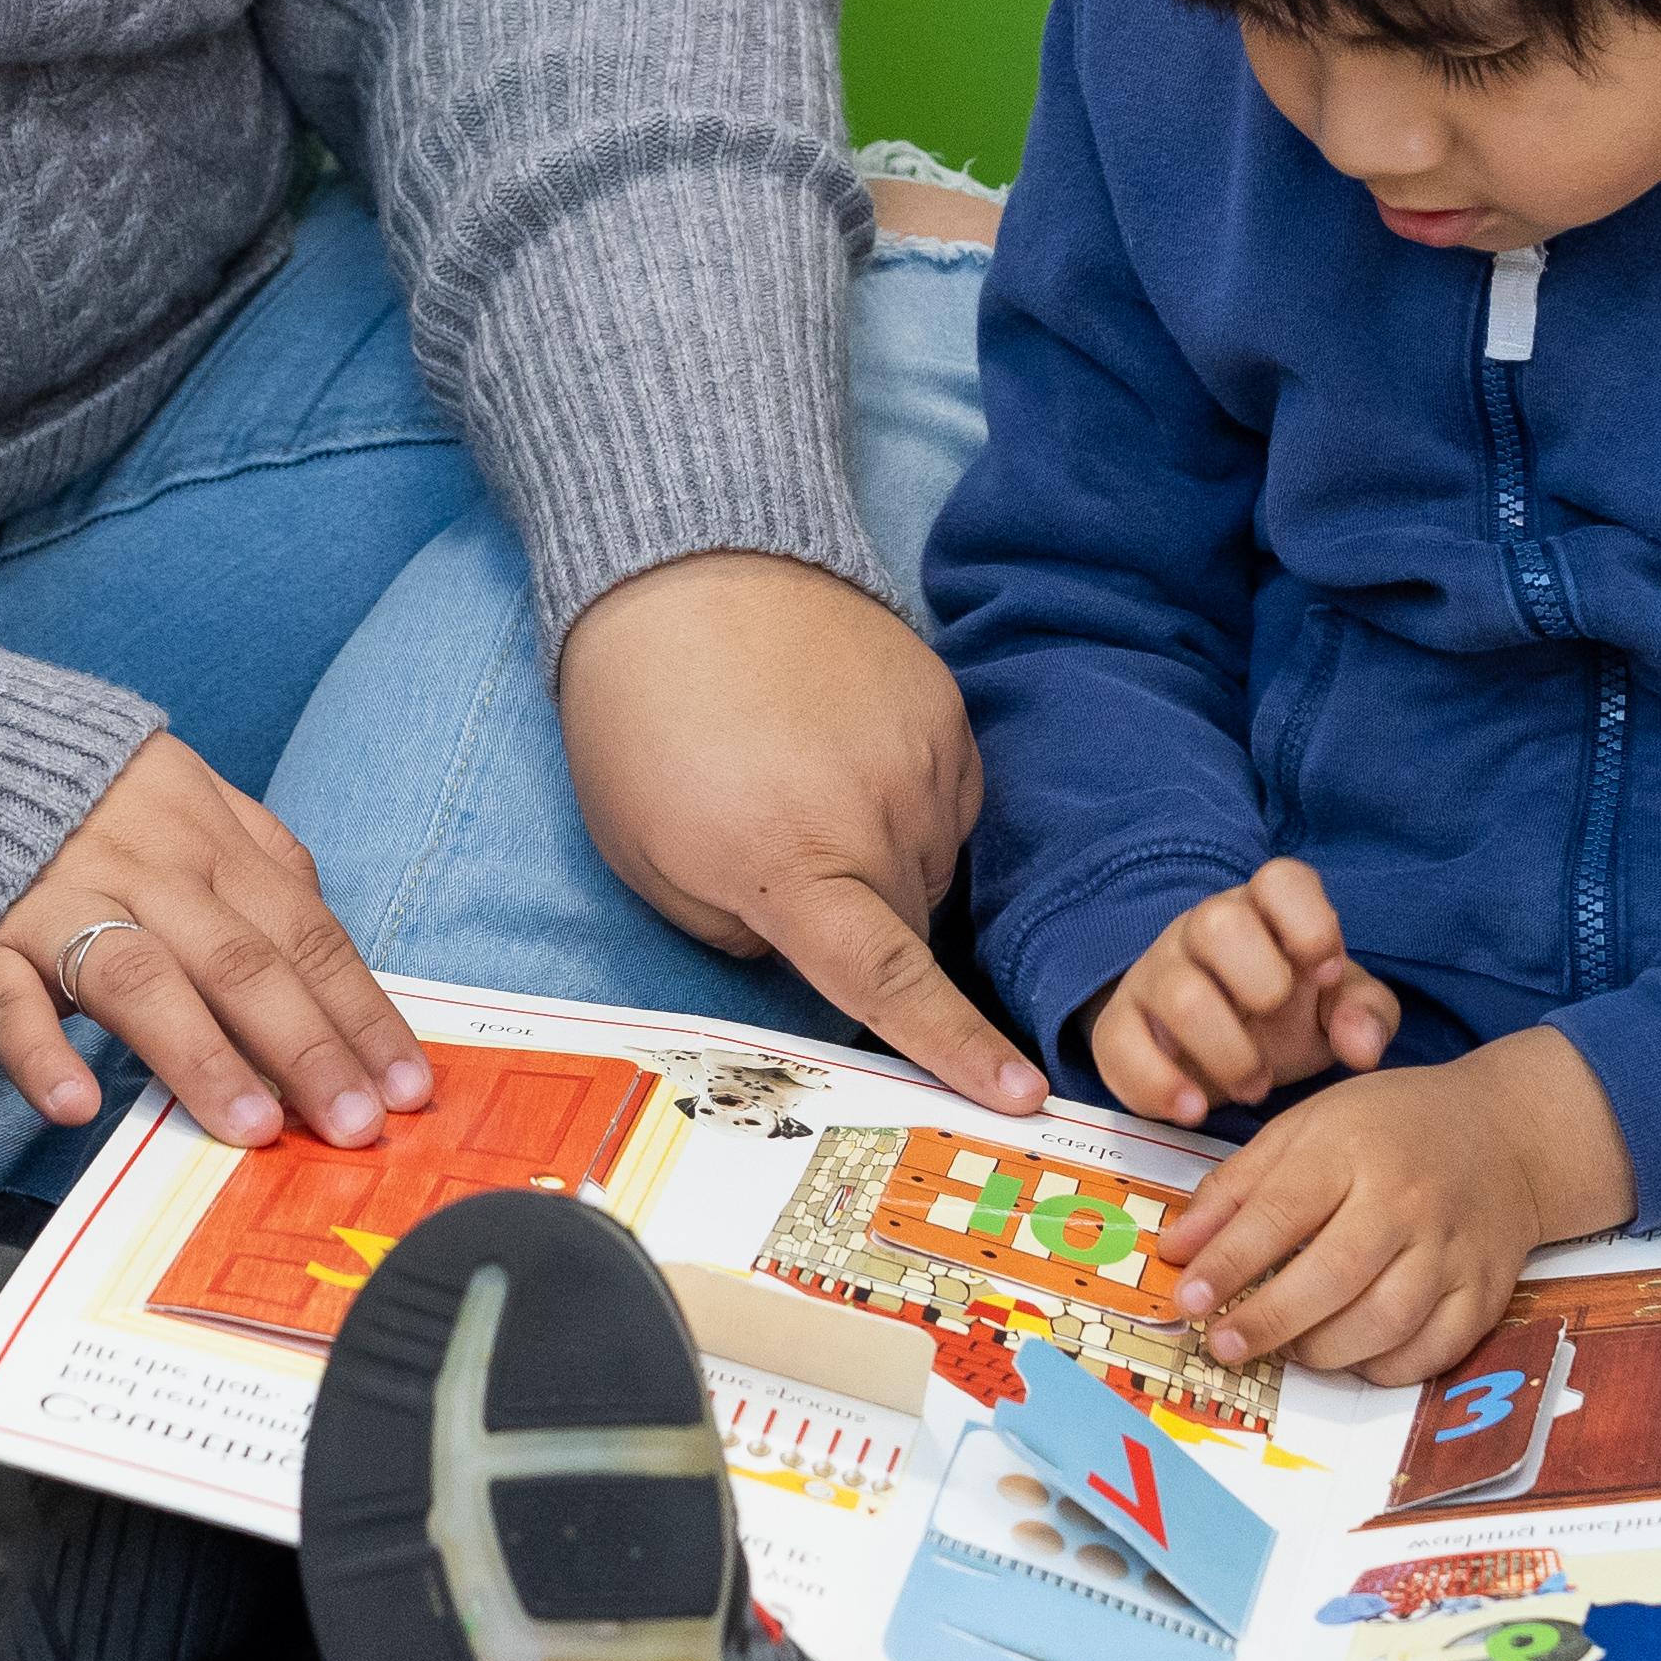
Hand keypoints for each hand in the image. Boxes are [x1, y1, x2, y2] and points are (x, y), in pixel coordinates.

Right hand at [0, 737, 435, 1151]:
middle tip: (356, 1126)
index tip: (409, 1087)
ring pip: (140, 978)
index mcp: (202, 833)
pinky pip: (6, 997)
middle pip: (242, 959)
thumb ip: (251, 851)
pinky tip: (74, 1103)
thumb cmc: (63, 784)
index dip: (359, 1011)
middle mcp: (141, 865)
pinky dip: (39, 1049)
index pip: (302, 931)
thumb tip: (321, 917)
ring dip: (201, 1055)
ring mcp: (53, 901)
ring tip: (250, 1128)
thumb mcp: (176, 787)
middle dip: (310, 1047)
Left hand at [554, 548, 1043, 1115]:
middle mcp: (876, 815)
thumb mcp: (649, 857)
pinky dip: (904, 803)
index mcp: (793, 864)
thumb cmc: (640, 722)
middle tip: (781, 867)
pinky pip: (949, 800)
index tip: (1020, 1095)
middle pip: (909, 924)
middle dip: (858, 926)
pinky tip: (838, 758)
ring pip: (931, 862)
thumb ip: (739, 932)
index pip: (890, 981)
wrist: (686, 565)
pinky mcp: (944, 709)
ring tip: (796, 791)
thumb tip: (805, 955)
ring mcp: (921, 756)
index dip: (956, 1046)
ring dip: (881, 860)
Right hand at [1083, 859, 1401, 1122]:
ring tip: (1254, 1087)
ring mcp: (1156, 973)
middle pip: (1217, 923)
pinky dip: (1158, 1084)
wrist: (1220, 1051)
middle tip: (1280, 1031)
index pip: (1280, 880)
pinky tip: (1193, 1108)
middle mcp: (1203, 930)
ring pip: (1178, 995)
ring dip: (1226, 1054)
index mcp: (1266, 911)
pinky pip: (1119, 1045)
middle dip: (1261, 986)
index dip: (1308, 921)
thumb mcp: (1339, 1008)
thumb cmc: (1289, 1014)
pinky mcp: (1119, 1024)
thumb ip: (1365, 1013)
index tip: (1326, 972)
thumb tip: (1361, 1046)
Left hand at [1154, 1030, 1630, 1390]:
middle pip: (1334, 1276)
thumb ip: (1237, 1188)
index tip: (1189, 1299)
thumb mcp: (1306, 1128)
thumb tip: (1177, 1251)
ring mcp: (1452, 1250)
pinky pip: (1432, 1351)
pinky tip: (1352, 1356)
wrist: (1504, 1135)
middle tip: (1223, 1345)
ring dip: (1323, 1350)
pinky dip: (1384, 1367)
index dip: (1229, 1263)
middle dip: (1269, 1321)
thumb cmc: (1389, 1130)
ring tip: (1287, 1349)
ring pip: (1384, 1323)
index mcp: (1354, 1149)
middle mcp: (1408, 1200)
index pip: (1281, 1212)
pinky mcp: (1485, 1291)